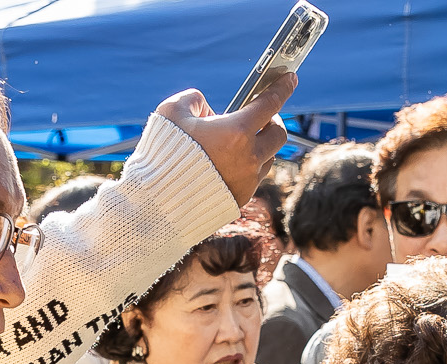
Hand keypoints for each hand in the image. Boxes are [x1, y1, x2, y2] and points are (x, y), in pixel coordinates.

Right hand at [156, 78, 295, 207]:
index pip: (270, 103)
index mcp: (236, 132)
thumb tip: (204, 107)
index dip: (282, 87)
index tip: (290, 78)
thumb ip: (192, 100)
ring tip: (240, 143)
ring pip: (268, 158)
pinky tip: (231, 163)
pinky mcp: (240, 199)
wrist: (156, 203)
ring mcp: (247, 181)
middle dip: (273, 121)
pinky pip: (254, 178)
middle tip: (261, 117)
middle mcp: (249, 158)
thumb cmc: (162, 154)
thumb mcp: (171, 112)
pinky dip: (248, 167)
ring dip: (260, 146)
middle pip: (279, 134)